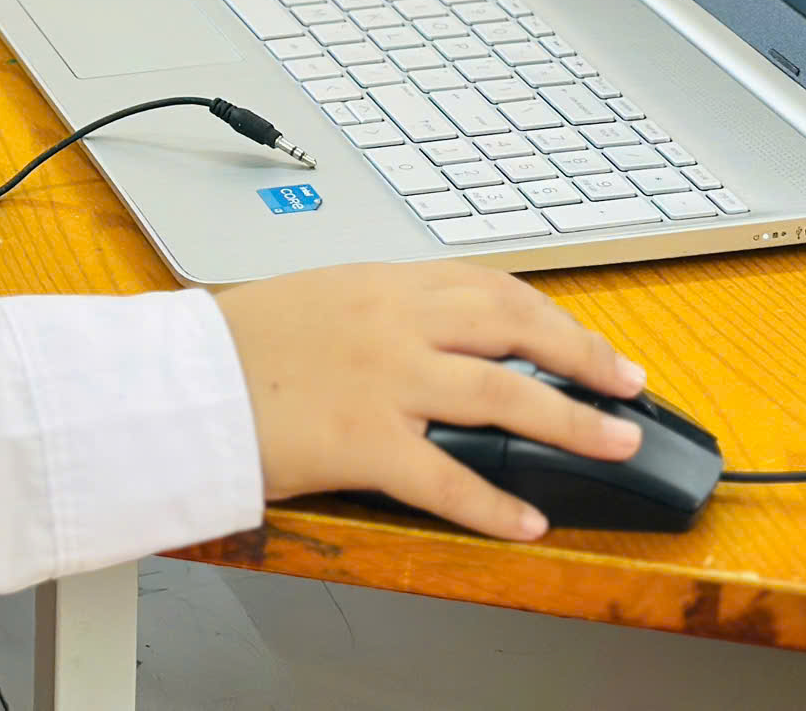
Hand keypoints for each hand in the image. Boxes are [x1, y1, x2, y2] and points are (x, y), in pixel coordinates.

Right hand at [216, 262, 645, 540]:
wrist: (178, 379)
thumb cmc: (235, 345)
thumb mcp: (315, 299)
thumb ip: (378, 312)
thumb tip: (432, 336)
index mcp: (382, 283)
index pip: (489, 287)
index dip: (550, 314)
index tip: (585, 338)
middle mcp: (393, 323)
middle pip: (515, 329)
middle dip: (583, 356)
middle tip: (627, 383)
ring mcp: (384, 382)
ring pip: (503, 395)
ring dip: (571, 422)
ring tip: (615, 442)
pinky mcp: (364, 442)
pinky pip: (446, 477)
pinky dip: (494, 505)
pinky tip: (527, 522)